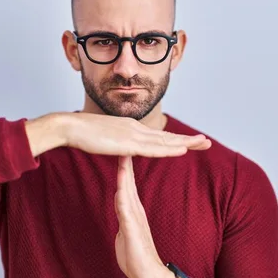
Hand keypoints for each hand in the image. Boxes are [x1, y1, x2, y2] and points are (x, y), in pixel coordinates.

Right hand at [65, 112, 210, 156]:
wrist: (70, 127)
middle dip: (189, 140)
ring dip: (186, 143)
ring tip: (203, 144)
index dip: (176, 139)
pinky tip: (182, 150)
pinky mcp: (127, 144)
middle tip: (207, 142)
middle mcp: (136, 128)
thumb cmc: (83, 133)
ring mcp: (133, 135)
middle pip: (167, 136)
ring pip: (165, 142)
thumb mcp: (106, 138)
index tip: (191, 142)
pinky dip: (169, 150)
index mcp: (131, 128)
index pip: (159, 136)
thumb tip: (124, 149)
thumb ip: (117, 143)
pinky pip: (153, 149)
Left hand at [114, 156, 183, 277]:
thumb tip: (120, 198)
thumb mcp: (125, 228)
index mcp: (132, 209)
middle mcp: (135, 210)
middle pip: (128, 182)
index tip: (118, 146)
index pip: (125, 182)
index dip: (122, 164)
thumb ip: (123, 212)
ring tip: (123, 158)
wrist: (149, 275)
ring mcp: (134, 220)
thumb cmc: (136, 254)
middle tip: (123, 141)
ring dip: (125, 176)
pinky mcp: (133, 232)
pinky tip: (120, 190)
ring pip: (128, 193)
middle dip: (125, 162)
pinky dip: (124, 200)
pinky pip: (126, 213)